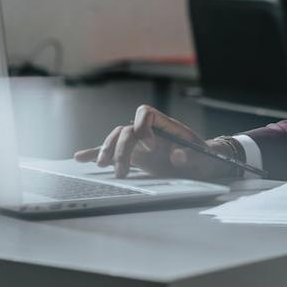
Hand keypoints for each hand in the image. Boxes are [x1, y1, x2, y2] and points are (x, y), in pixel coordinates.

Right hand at [73, 104, 236, 179]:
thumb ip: (193, 157)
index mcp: (166, 126)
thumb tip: (178, 155)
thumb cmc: (205, 159)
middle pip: (127, 130)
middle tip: (122, 171)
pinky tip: (81, 157)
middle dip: (121, 149)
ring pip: (117, 139)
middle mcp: (150, 131)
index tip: (149, 147)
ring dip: (107, 151)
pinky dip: (96, 153)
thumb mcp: (204, 159)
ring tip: (104, 167)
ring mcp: (140, 143)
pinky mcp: (135, 156)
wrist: (204, 165)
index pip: (146, 114)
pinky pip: (113, 151)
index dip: (143, 127)